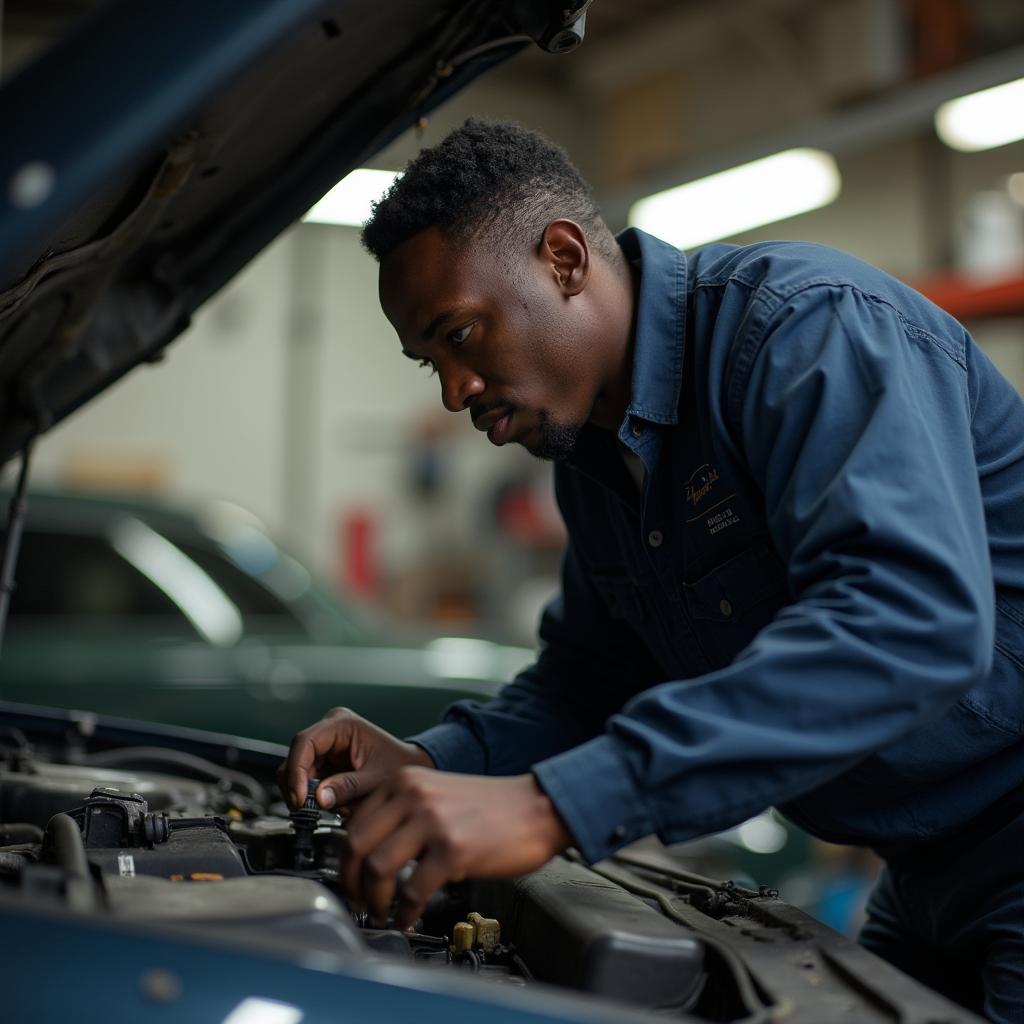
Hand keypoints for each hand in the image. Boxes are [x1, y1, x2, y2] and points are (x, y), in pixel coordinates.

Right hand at [278, 707, 433, 809]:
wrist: (409, 768)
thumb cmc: (398, 765)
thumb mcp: (375, 779)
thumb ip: (347, 787)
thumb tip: (319, 798)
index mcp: (342, 724)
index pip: (304, 743)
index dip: (296, 771)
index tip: (299, 798)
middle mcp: (329, 730)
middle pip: (296, 758)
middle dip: (300, 786)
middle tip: (309, 810)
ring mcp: (326, 745)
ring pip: (298, 771)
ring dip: (309, 794)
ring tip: (334, 806)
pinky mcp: (325, 761)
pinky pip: (309, 780)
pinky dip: (316, 796)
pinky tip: (336, 803)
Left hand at [342, 768, 572, 928]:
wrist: (536, 807)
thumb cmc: (492, 807)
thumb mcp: (438, 794)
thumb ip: (404, 814)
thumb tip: (372, 853)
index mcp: (405, 780)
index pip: (354, 821)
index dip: (347, 858)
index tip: (351, 878)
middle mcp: (414, 795)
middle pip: (357, 844)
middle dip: (351, 882)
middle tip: (358, 902)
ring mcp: (433, 822)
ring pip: (378, 868)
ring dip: (375, 900)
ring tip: (382, 913)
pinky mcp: (453, 850)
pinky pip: (412, 890)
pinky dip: (405, 911)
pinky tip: (410, 917)